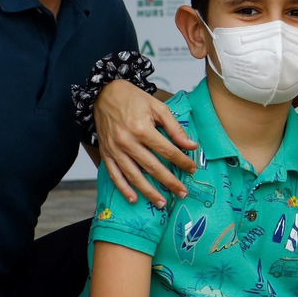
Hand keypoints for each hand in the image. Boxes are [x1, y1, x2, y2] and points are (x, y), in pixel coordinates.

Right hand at [94, 80, 198, 207]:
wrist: (104, 93)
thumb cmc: (133, 99)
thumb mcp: (158, 107)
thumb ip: (175, 128)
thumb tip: (192, 145)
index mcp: (142, 129)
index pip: (167, 151)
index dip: (182, 162)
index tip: (192, 169)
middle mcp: (127, 142)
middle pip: (152, 167)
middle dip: (170, 182)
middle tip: (183, 193)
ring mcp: (115, 150)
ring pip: (134, 176)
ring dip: (149, 192)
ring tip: (162, 203)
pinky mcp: (106, 153)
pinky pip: (114, 175)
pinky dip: (123, 189)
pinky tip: (134, 199)